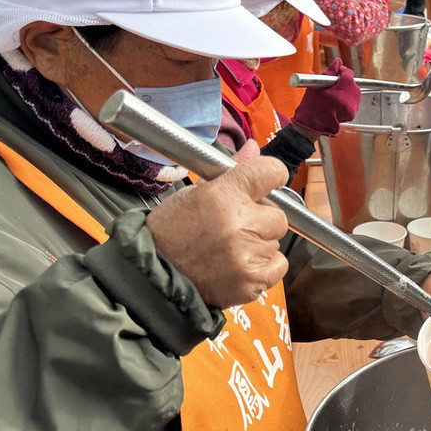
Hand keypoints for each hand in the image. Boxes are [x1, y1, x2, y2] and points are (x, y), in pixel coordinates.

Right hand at [146, 143, 288, 309]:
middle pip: (277, 215)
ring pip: (276, 241)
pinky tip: (239, 265)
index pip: (270, 172)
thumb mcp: (192, 195)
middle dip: (261, 219)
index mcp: (222, 196)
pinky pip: (278, 265)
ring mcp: (248, 256)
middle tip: (236, 226)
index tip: (270, 180)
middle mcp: (240, 224)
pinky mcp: (252, 282)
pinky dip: (265, 266)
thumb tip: (253, 149)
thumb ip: (231, 173)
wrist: (152, 277)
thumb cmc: (168, 234)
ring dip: (260, 243)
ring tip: (229, 248)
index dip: (273, 175)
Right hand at [290, 59, 360, 135]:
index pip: (348, 73)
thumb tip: (337, 61)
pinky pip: (352, 102)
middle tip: (332, 84)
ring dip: (345, 91)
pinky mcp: (352, 113)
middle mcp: (352, 97)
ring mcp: (353, 106)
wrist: (313, 125)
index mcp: (344, 88)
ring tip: (333, 94)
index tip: (335, 72)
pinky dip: (345, 100)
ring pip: (353, 92)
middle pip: (352, 83)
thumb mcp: (318, 85)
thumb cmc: (313, 105)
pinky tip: (335, 102)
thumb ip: (330, 71)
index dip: (341, 71)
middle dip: (344, 82)